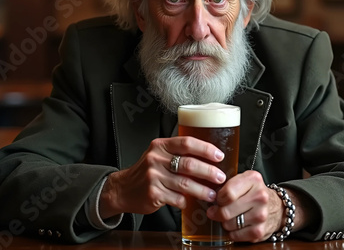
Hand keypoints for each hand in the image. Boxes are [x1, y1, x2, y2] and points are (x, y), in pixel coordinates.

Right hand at [99, 137, 225, 217]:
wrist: (123, 189)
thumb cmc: (146, 171)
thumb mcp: (159, 155)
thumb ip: (178, 154)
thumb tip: (208, 160)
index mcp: (160, 146)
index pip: (187, 143)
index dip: (205, 149)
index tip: (219, 156)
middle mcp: (156, 159)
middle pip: (189, 164)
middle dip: (208, 172)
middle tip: (220, 177)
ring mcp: (153, 177)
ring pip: (185, 184)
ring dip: (202, 190)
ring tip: (212, 194)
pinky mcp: (153, 194)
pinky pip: (177, 198)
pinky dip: (187, 201)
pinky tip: (191, 202)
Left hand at [206, 170, 282, 242]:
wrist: (276, 207)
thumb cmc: (254, 193)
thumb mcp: (244, 179)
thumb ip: (228, 184)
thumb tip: (209, 195)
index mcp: (253, 179)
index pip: (227, 192)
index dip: (218, 198)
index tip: (218, 199)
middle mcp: (260, 196)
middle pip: (226, 211)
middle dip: (217, 212)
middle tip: (216, 211)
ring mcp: (261, 215)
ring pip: (229, 224)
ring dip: (225, 223)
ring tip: (229, 217)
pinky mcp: (260, 231)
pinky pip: (236, 236)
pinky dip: (232, 233)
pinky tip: (236, 226)